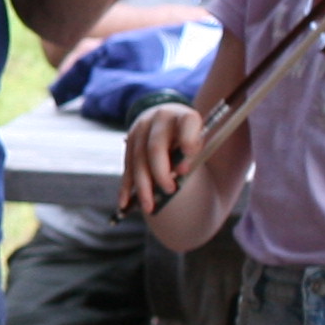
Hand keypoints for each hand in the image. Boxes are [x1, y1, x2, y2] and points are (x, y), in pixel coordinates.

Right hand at [116, 99, 202, 216]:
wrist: (169, 118)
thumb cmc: (189, 135)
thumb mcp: (199, 139)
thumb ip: (193, 153)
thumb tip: (178, 172)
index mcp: (184, 116)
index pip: (187, 125)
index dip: (188, 141)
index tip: (188, 160)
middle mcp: (160, 119)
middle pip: (156, 148)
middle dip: (160, 172)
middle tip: (169, 190)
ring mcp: (141, 128)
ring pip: (138, 160)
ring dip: (143, 186)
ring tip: (150, 207)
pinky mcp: (129, 140)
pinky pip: (127, 166)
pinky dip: (126, 187)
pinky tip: (125, 203)